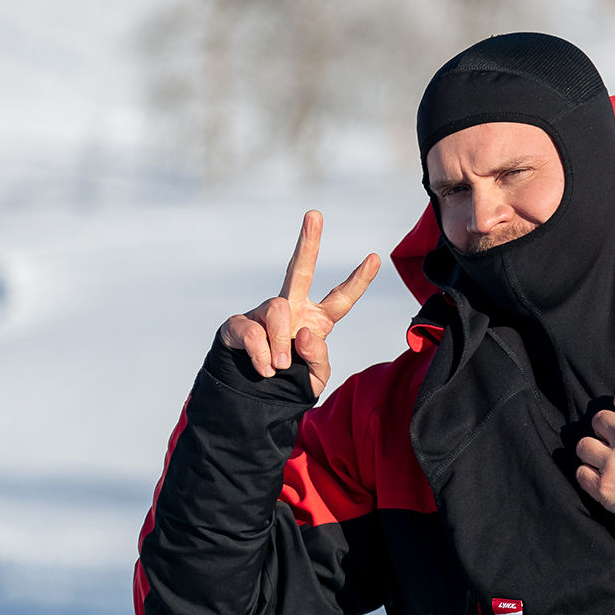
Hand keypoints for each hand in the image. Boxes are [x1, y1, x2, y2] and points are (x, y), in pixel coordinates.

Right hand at [217, 210, 379, 397]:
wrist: (252, 400)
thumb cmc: (289, 384)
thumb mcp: (315, 378)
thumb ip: (319, 358)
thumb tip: (304, 333)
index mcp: (317, 321)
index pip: (342, 299)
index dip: (359, 280)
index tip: (376, 257)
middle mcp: (292, 310)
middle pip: (300, 270)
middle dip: (308, 242)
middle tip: (315, 214)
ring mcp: (264, 314)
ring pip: (278, 309)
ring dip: (280, 342)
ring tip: (280, 366)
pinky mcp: (238, 324)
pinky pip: (253, 331)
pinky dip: (262, 354)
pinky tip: (264, 368)